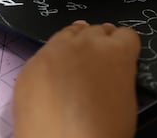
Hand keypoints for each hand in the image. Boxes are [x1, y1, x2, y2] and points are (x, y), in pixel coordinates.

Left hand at [12, 21, 140, 137]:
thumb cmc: (101, 130)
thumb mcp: (124, 98)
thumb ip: (119, 73)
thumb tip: (111, 71)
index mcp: (116, 51)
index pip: (126, 35)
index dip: (124, 48)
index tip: (120, 57)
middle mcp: (86, 43)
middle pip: (97, 29)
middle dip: (100, 44)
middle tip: (96, 67)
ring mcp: (55, 51)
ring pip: (69, 33)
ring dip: (75, 45)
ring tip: (74, 67)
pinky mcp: (31, 65)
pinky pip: (44, 54)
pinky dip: (50, 64)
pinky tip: (53, 84)